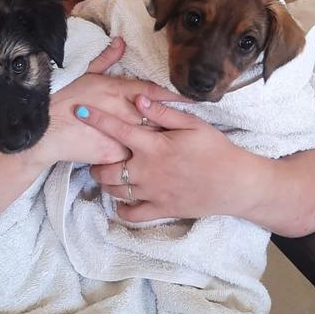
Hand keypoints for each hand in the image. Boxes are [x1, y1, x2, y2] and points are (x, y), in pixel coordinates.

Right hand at [35, 39, 182, 169]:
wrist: (43, 132)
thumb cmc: (62, 99)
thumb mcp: (84, 74)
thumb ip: (106, 59)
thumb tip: (121, 42)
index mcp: (116, 89)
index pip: (153, 92)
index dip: (174, 95)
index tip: (192, 98)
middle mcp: (121, 110)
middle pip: (156, 117)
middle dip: (172, 122)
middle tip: (189, 126)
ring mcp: (118, 133)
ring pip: (148, 138)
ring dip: (161, 141)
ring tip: (179, 145)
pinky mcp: (113, 154)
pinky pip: (134, 156)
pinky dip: (142, 158)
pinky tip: (155, 161)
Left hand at [80, 96, 258, 222]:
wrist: (235, 184)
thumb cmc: (216, 149)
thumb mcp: (193, 124)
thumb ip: (164, 112)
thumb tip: (138, 99)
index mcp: (154, 146)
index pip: (116, 129)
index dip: (95, 118)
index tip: (79, 110)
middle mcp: (147, 170)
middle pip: (106, 169)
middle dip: (95, 162)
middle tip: (96, 156)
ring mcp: (152, 193)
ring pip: (115, 191)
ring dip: (106, 183)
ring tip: (107, 175)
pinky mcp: (160, 210)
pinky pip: (132, 214)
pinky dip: (122, 208)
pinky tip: (123, 200)